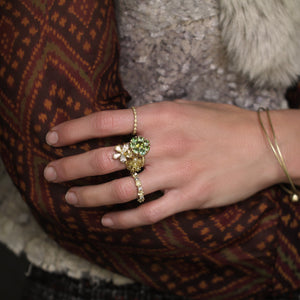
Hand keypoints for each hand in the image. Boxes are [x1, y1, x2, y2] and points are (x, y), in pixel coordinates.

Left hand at [43, 101, 282, 228]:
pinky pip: (149, 212)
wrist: (262, 143)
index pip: (105, 122)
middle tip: (51, 173)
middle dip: (72, 167)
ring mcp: (176, 174)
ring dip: (91, 196)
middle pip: (105, 159)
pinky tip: (107, 221)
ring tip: (71, 198)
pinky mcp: (191, 197)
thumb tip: (122, 126)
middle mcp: (164, 145)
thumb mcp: (184, 108)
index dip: (74, 129)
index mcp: (161, 117)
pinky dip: (124, 220)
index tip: (53, 138)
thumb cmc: (222, 122)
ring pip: (122, 191)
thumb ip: (152, 118)